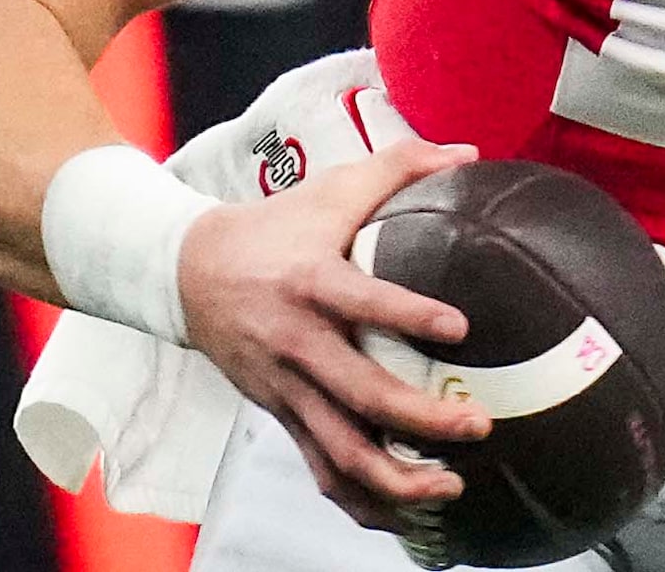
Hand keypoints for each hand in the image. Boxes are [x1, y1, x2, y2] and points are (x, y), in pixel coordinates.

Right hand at [178, 136, 488, 532]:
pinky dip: (360, 500)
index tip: (461, 328)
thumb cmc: (275, 227)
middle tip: (477, 425)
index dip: (409, 315)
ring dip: (396, 479)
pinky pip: (320, 469)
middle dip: (422, 419)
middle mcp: (298, 343)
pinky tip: (405, 513)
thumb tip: (469, 151)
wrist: (187, 272)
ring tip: (451, 486)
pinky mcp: (281, 414)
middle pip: (361, 395)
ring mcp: (287, 388)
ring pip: (340, 451)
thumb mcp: (332, 188)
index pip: (362, 301)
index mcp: (312, 282)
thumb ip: (401, 164)